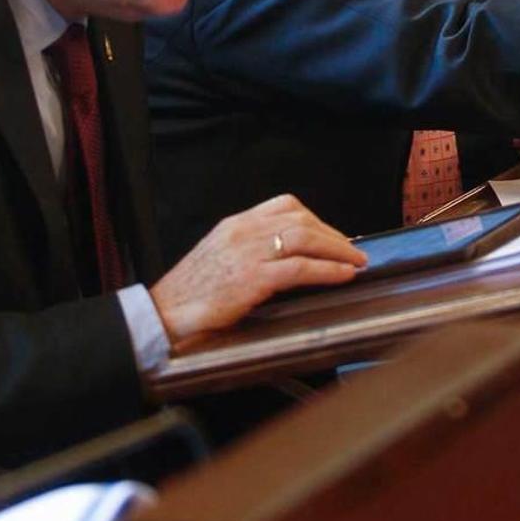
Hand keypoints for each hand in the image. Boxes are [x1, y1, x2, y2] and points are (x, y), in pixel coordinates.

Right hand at [150, 194, 366, 349]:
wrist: (163, 315)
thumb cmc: (190, 293)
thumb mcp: (220, 256)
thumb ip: (249, 249)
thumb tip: (285, 256)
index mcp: (236, 224)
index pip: (285, 205)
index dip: (316, 218)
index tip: (332, 234)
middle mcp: (245, 232)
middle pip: (302, 219)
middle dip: (333, 235)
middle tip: (352, 250)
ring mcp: (249, 253)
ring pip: (306, 238)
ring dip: (338, 249)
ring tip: (356, 261)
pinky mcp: (253, 279)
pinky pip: (300, 268)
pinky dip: (328, 269)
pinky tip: (343, 275)